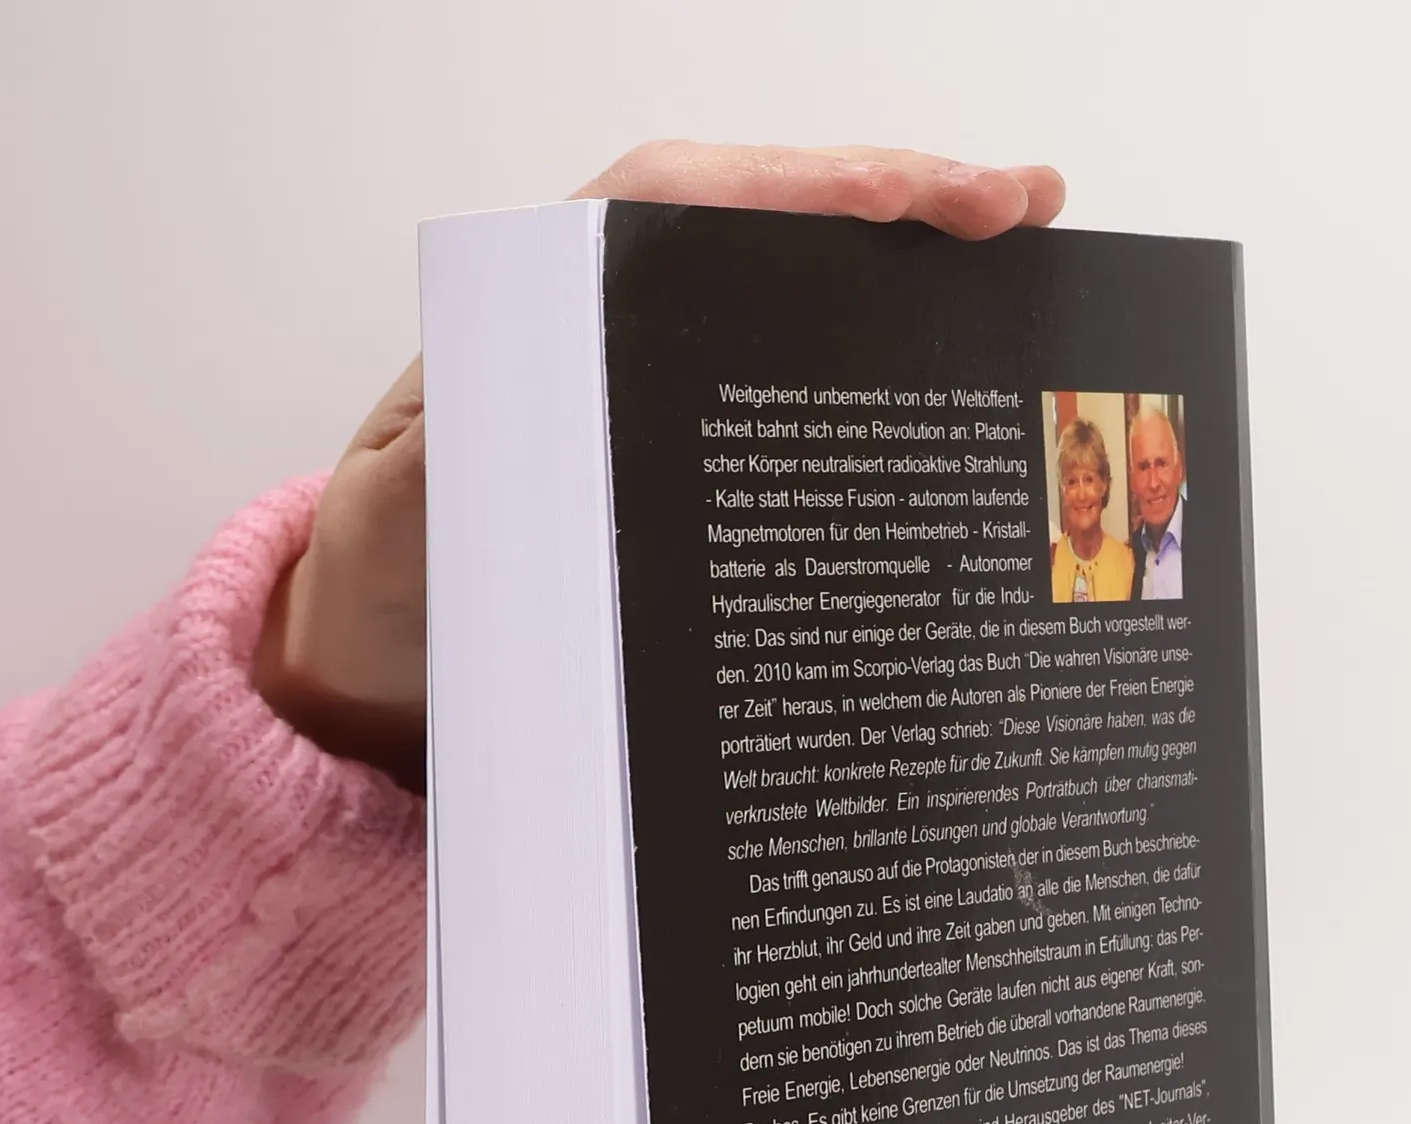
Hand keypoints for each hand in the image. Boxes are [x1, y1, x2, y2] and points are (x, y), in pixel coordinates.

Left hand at [251, 142, 1066, 791]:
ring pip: (796, 284)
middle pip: (765, 219)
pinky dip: (881, 349)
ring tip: (1023, 243)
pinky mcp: (695, 440)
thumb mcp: (397, 524)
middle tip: (1017, 205)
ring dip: (909, 261)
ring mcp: (663, 374)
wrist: (387, 648)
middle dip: (895, 199)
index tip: (901, 198)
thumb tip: (504, 433)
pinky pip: (796, 368)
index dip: (798, 188)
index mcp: (544, 309)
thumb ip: (439, 472)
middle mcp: (615, 319)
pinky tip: (959, 353)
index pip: (679, 200)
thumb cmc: (392, 577)